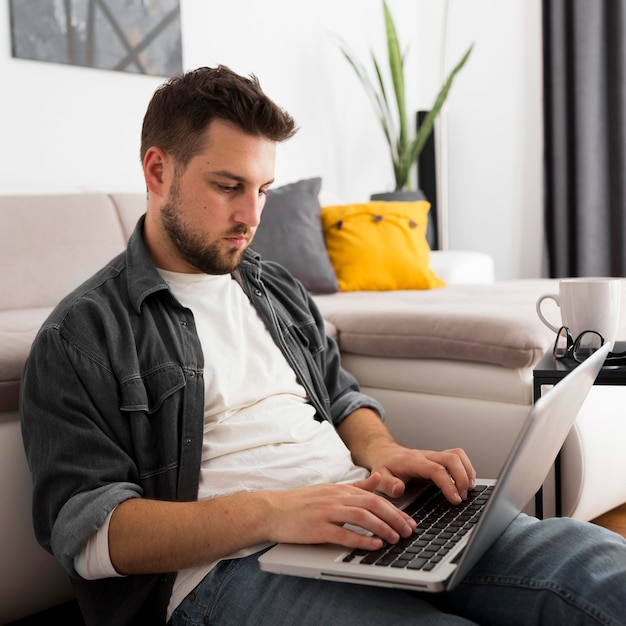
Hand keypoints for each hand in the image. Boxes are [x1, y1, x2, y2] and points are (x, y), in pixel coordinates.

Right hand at [266, 475, 416, 550]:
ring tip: (395, 538)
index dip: (395, 509)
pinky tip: (374, 545)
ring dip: (382, 528)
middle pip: (372, 505)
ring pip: (362, 517)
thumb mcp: (330, 489)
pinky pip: (344, 534)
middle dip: (395, 518)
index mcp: (340, 489)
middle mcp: (336, 498)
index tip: (409, 520)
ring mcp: (326, 512)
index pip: (374, 497)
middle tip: (409, 530)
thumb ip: (356, 486)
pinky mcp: (317, 528)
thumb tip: (378, 478)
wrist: (271, 510)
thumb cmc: (300, 502)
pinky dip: (362, 540)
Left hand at [368, 443, 476, 503]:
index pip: (436, 470)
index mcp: (413, 461)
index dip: (448, 484)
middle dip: (462, 478)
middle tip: (462, 498)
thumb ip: (388, 485)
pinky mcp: (439, 458)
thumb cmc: (385, 466)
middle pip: (452, 458)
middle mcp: (426, 456)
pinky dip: (466, 469)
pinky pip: (458, 457)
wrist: (385, 453)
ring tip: (468, 491)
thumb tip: (399, 489)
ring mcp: (434, 455)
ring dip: (467, 472)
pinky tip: (467, 483)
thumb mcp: (379, 477)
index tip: (455, 500)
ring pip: (457, 455)